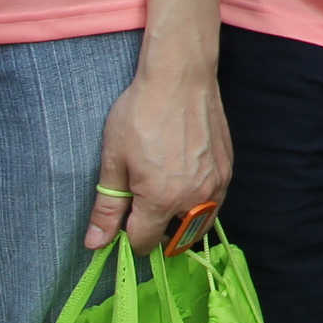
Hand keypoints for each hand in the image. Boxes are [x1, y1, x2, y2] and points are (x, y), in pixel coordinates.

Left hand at [87, 61, 229, 251]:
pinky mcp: (227, 169)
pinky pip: (214, 200)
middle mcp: (195, 199)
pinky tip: (182, 174)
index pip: (144, 242)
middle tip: (142, 203)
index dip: (128, 235)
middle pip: (175, 239)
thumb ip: (107, 208)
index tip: (123, 216)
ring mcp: (216, 184)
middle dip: (157, 231)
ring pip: (199, 223)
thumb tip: (95, 244)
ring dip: (180, 219)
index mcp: (161, 200)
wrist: (179, 77)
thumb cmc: (141, 114)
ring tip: (163, 190)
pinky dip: (198, 200)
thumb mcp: (114, 161)